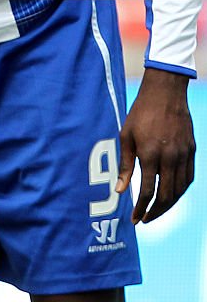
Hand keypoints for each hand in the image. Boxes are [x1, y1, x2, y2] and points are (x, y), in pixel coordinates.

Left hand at [116, 67, 194, 222]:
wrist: (165, 92)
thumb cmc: (140, 113)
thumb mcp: (126, 136)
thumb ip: (125, 165)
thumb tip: (120, 191)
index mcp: (150, 154)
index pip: (148, 191)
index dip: (141, 208)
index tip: (135, 219)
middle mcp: (169, 158)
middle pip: (166, 196)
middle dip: (155, 212)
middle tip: (145, 219)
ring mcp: (183, 155)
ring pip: (180, 190)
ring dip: (168, 205)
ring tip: (156, 210)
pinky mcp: (192, 151)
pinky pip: (188, 179)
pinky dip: (180, 191)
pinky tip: (171, 194)